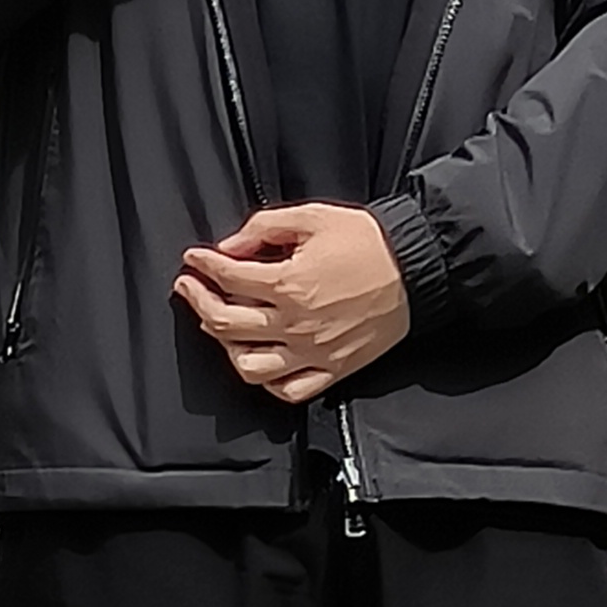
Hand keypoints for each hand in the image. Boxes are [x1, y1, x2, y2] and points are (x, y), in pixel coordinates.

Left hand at [174, 204, 410, 403]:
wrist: (416, 268)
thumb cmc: (369, 241)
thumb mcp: (314, 216)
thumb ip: (265, 227)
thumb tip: (230, 245)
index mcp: (289, 284)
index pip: (227, 278)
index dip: (203, 265)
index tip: (195, 258)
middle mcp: (295, 324)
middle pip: (225, 323)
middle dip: (198, 301)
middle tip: (190, 287)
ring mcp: (312, 352)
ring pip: (248, 365)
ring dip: (224, 344)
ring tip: (219, 325)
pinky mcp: (333, 369)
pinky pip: (288, 390)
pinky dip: (266, 381)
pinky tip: (258, 359)